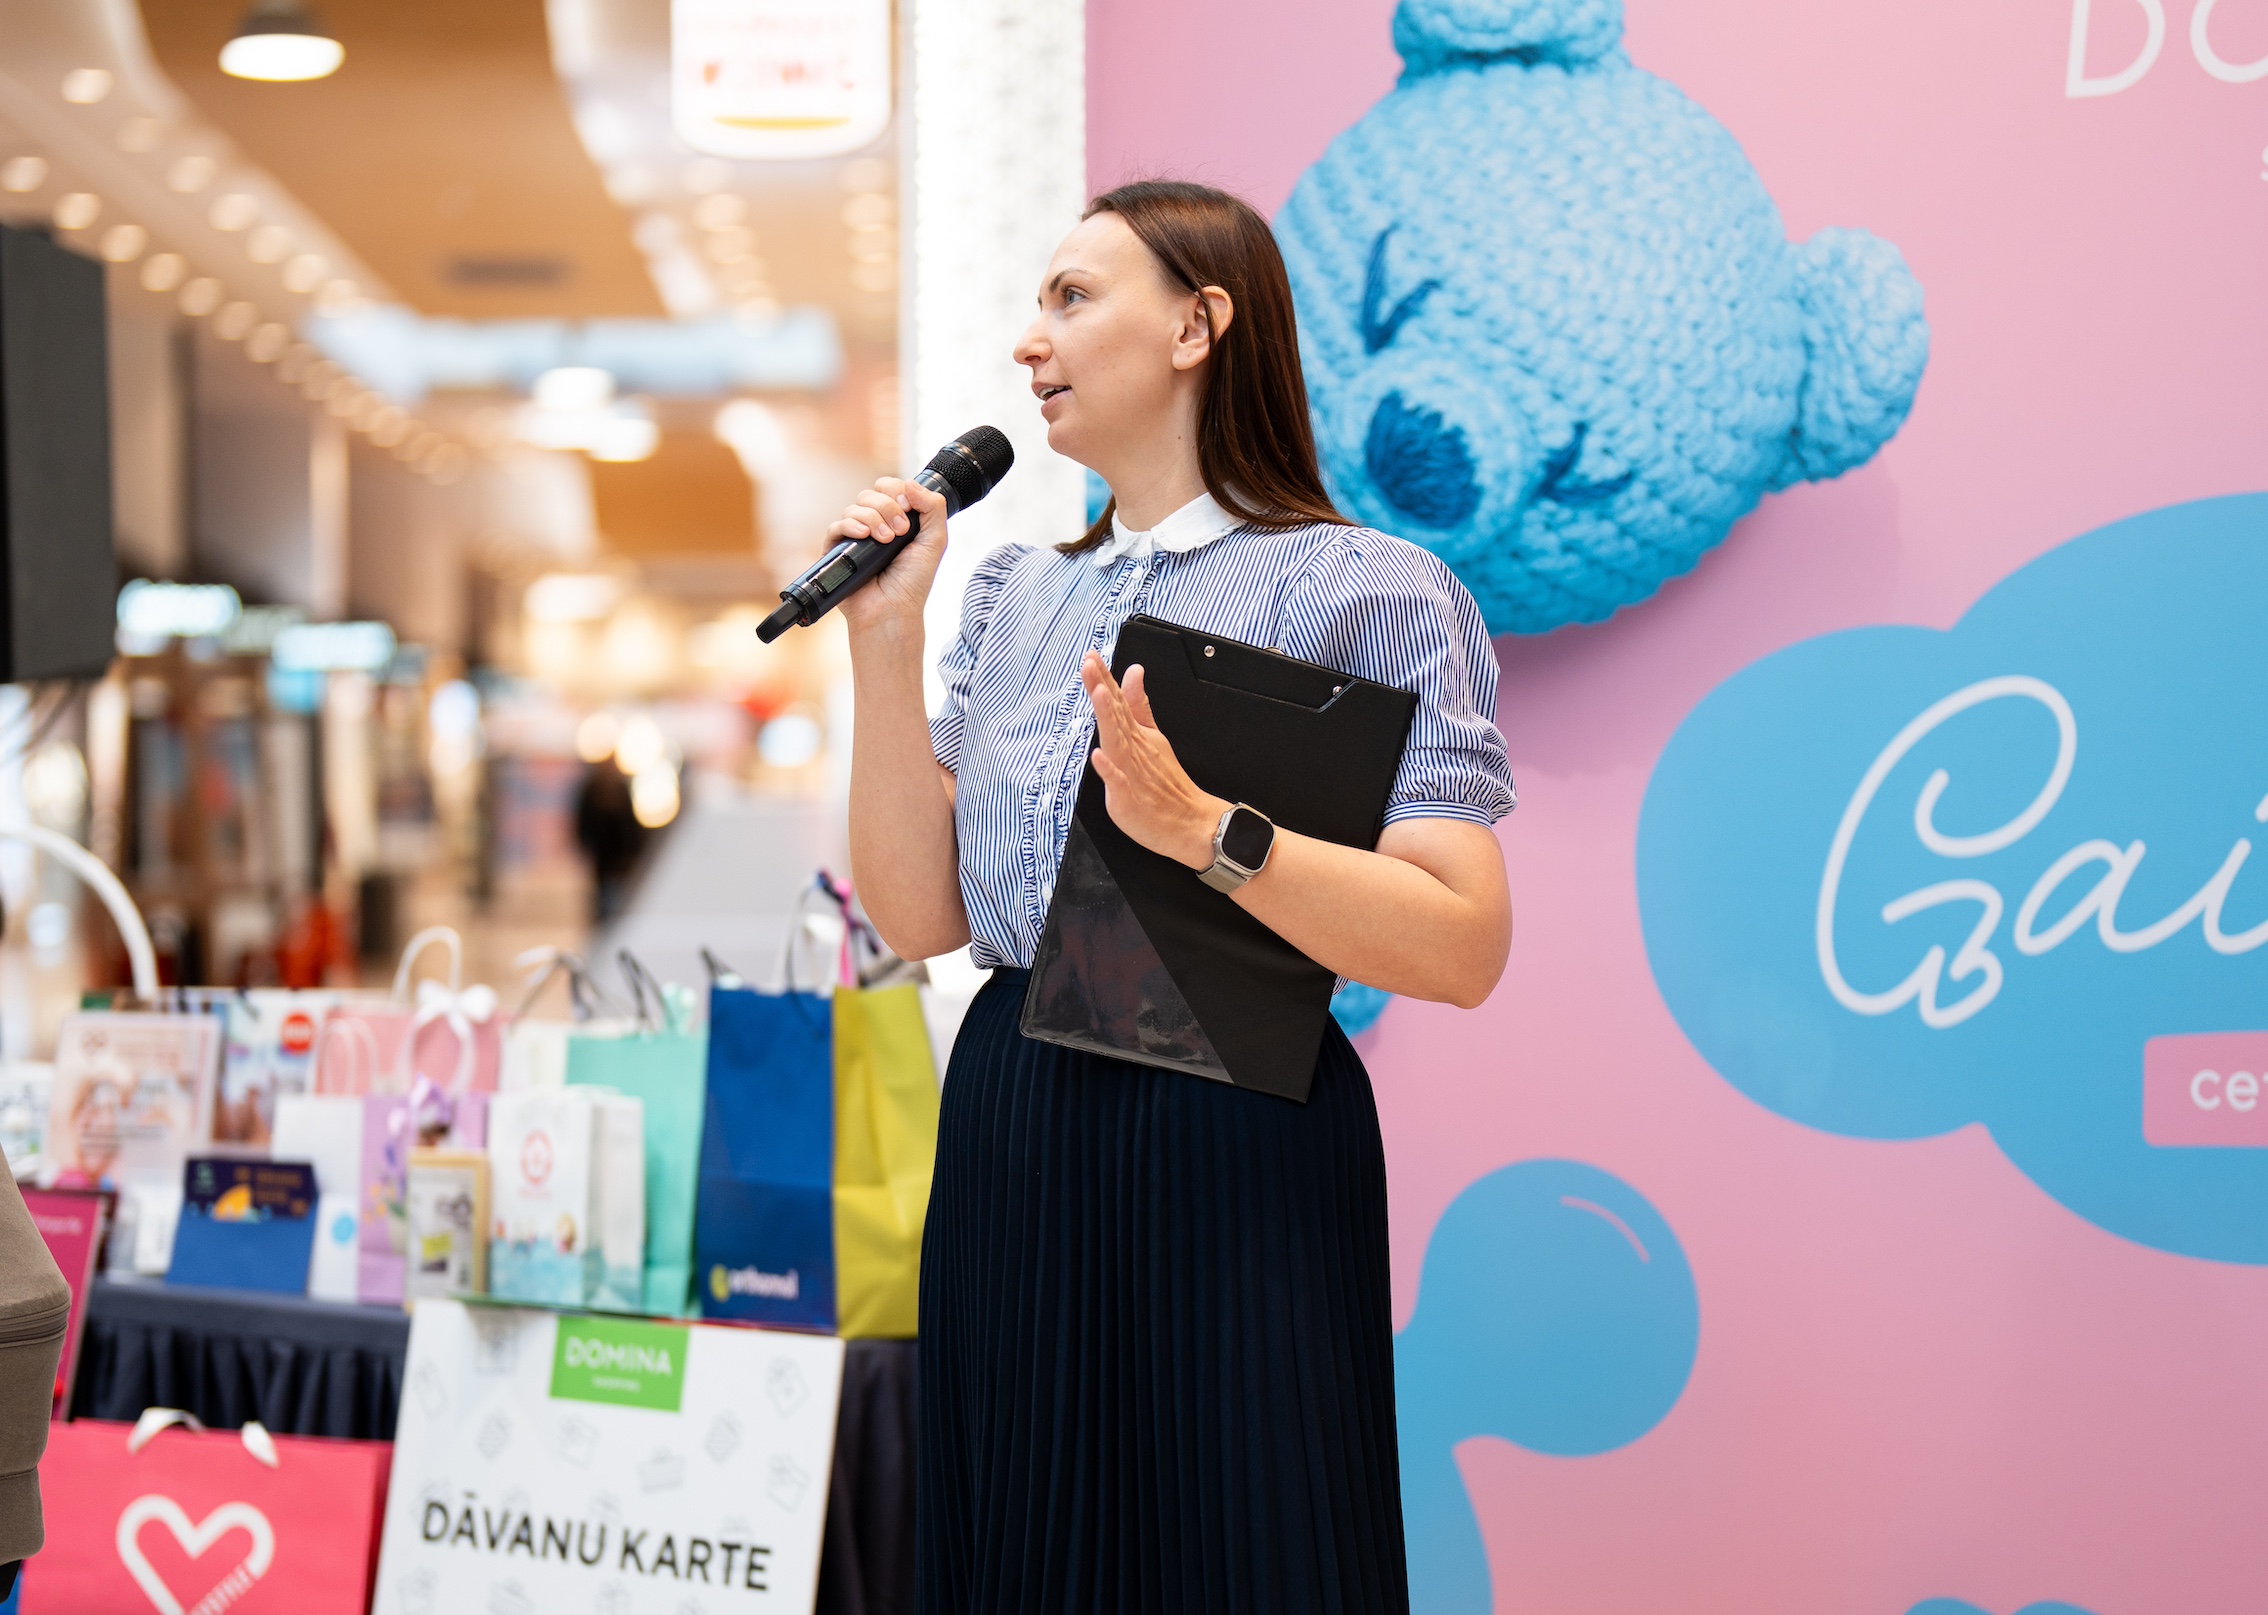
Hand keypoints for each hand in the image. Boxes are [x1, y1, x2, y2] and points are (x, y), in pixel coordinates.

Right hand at [831, 477, 948, 634]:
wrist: (894, 610)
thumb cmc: (913, 581)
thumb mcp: (935, 541)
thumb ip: (933, 508)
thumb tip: (911, 483)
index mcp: (896, 519)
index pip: (889, 487)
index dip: (897, 491)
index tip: (908, 510)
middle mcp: (874, 525)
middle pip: (871, 493)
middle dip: (888, 507)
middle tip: (901, 531)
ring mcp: (855, 537)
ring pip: (854, 507)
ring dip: (873, 518)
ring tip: (885, 541)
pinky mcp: (837, 551)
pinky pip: (836, 526)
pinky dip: (850, 526)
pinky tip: (864, 536)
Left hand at [1082, 652, 1226, 870]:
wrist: (1191, 822)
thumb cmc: (1167, 785)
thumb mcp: (1152, 737)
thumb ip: (1138, 705)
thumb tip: (1133, 672)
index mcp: (1137, 736)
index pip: (1117, 702)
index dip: (1103, 678)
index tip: (1090, 656)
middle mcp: (1134, 749)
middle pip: (1115, 714)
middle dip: (1102, 687)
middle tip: (1089, 662)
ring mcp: (1132, 772)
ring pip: (1117, 740)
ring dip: (1108, 717)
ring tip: (1098, 693)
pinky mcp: (1129, 798)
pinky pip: (1118, 782)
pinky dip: (1109, 769)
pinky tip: (1099, 756)